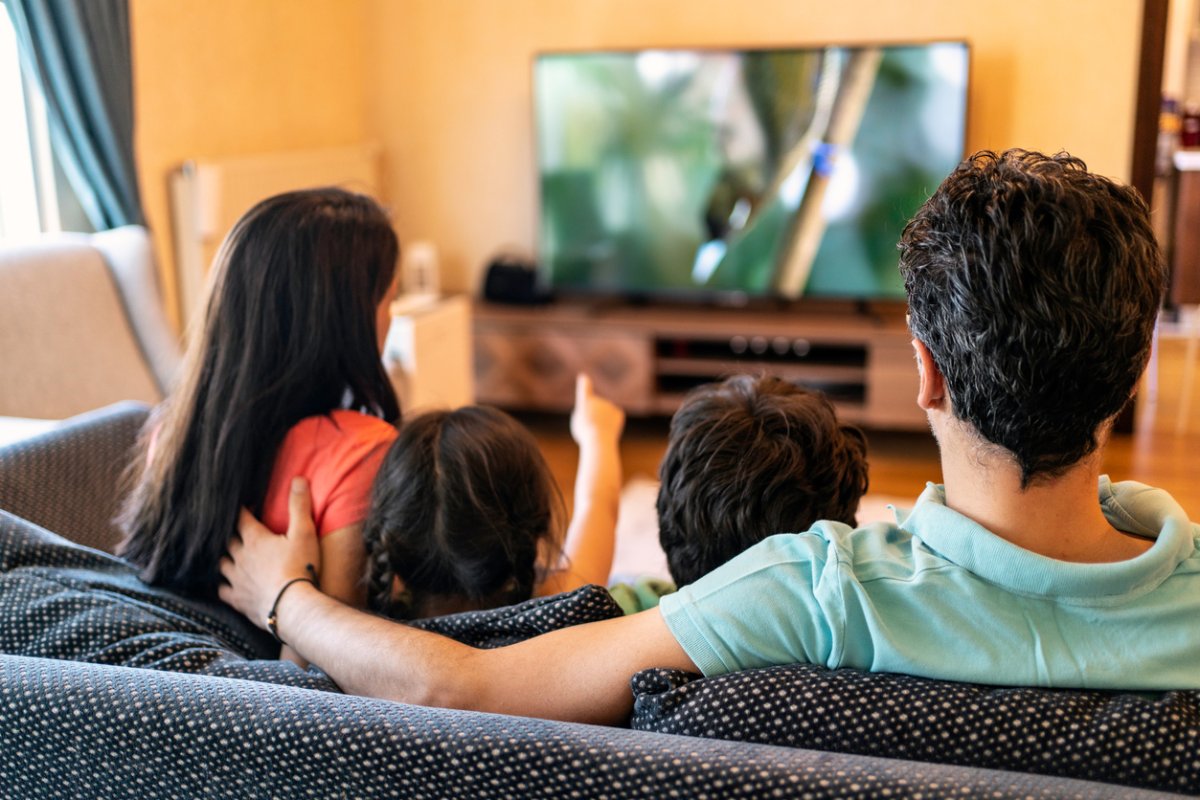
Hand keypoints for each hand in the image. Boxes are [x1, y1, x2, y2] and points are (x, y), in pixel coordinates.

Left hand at [219, 476, 321, 627]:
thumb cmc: (300, 567)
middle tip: (234, 530)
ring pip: (221, 564)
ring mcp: (236, 579)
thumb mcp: (304, 532)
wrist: (293, 606)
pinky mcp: (237, 599)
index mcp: (254, 539)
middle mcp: (240, 557)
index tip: (243, 505)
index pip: (241, 518)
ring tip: (227, 555)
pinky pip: (222, 590)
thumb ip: (299, 505)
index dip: (242, 510)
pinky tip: (225, 585)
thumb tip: (298, 479)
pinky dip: (222, 585)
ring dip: (223, 558)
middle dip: (230, 534)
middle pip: (227, 541)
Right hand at [570, 373, 624, 450]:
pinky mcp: (618, 412)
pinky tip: (609, 429)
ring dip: (603, 424)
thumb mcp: (579, 425)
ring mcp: (609, 405)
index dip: (585, 384)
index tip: (584, 377)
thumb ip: (587, 416)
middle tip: (591, 429)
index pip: (585, 389)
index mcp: (585, 401)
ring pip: (605, 416)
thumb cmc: (585, 433)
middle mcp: (598, 400)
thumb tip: (597, 415)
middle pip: (595, 411)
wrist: (598, 438)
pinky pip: (614, 419)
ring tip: (599, 431)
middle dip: (594, 420)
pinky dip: (612, 425)